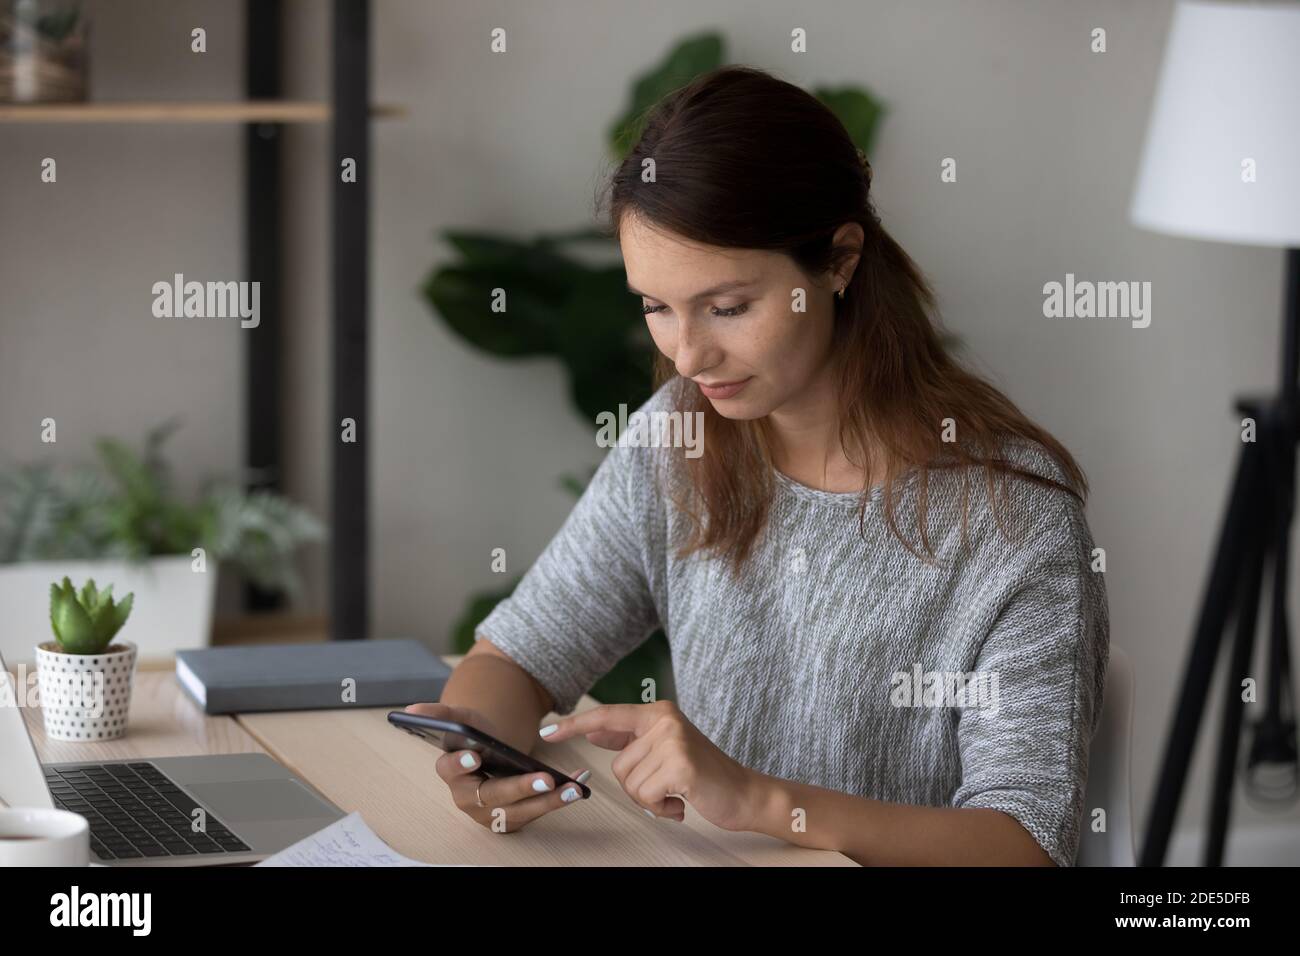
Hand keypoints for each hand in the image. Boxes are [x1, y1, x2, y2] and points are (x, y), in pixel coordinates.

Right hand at [403, 702, 589, 832]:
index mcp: (451, 772)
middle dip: (520, 789)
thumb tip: (412, 711)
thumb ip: (440, 714)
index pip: (450, 770)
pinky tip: (578, 787)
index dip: (460, 764)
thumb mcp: (460, 718)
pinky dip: (558, 801)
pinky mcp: (512, 819)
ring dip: (548, 801)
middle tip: (545, 778)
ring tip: (572, 788)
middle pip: (493, 796)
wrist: (490, 752)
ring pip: (520, 810)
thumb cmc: (473, 737)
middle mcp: (468, 799)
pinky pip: (536, 812)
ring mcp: (491, 813)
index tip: (474, 755)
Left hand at [537, 700, 759, 830]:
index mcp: (658, 713)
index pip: (607, 716)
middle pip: (618, 765)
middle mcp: (664, 720)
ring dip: (651, 800)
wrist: (744, 793)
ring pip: (630, 784)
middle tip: (668, 787)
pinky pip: (646, 796)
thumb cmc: (703, 775)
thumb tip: (594, 731)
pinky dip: (661, 809)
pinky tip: (682, 802)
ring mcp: (673, 741)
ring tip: (677, 793)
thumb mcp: (665, 748)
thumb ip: (631, 739)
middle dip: (638, 786)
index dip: (574, 726)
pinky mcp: (680, 765)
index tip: (547, 733)